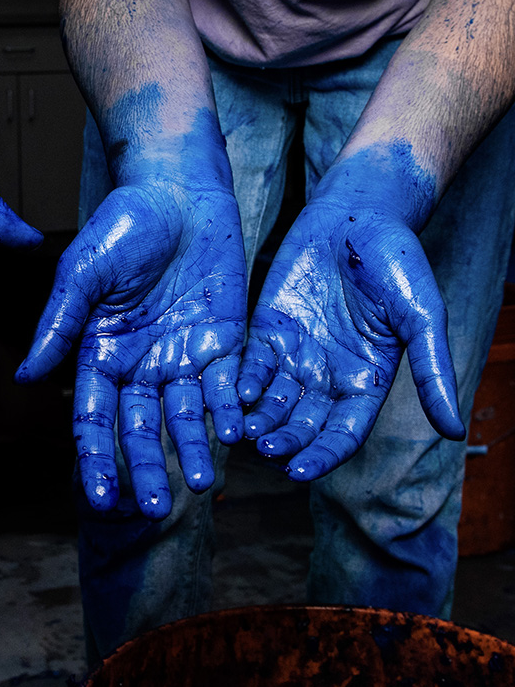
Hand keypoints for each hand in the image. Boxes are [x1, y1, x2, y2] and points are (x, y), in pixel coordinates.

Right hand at [17, 179, 246, 517]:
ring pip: (184, 417)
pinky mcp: (222, 343)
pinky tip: (232, 435)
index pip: (94, 415)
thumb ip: (59, 325)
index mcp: (99, 351)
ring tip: (203, 485)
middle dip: (145, 468)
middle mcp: (139, 363)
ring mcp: (181, 356)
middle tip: (154, 508)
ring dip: (192, 451)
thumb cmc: (122, 225)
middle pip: (140, 428)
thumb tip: (24, 377)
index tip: (101, 497)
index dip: (96, 456)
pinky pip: (226, 388)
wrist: (179, 191)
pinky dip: (228, 413)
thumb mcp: (82, 273)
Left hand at [240, 197, 462, 479]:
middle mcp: (327, 376)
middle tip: (263, 452)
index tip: (299, 472)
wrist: (358, 215)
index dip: (321, 455)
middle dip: (283, 442)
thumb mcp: (420, 317)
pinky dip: (241, 381)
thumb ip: (432, 372)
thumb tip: (454, 431)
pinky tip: (232, 392)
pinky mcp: (267, 328)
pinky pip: (250, 363)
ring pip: (270, 401)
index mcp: (365, 382)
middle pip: (301, 425)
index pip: (341, 434)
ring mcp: (295, 353)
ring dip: (256, 420)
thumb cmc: (398, 264)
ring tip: (243, 433)